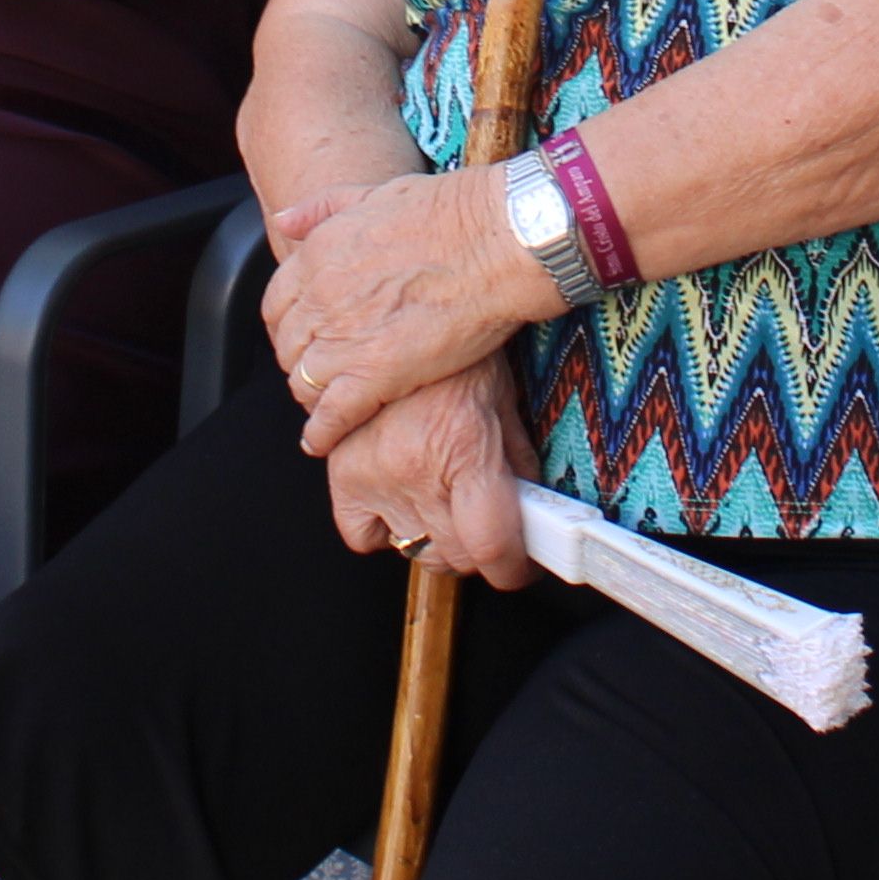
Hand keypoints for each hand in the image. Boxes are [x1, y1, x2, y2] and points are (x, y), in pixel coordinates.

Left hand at [267, 162, 544, 448]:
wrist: (495, 240)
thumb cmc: (449, 212)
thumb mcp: (374, 193)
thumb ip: (322, 208)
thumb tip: (283, 220)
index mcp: (318, 255)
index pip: (277, 306)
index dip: (288, 327)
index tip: (304, 337)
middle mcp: (321, 298)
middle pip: (289, 347)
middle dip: (300, 363)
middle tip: (319, 375)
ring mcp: (344, 338)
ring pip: (304, 382)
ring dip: (312, 397)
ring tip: (326, 407)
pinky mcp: (375, 374)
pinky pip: (332, 415)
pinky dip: (322, 433)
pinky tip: (323, 442)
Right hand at [319, 364, 534, 586]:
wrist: (403, 310)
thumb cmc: (456, 353)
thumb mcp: (502, 405)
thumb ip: (518, 467)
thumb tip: (536, 517)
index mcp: (465, 449)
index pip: (490, 545)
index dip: (512, 569)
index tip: (518, 567)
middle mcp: (417, 469)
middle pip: (455, 556)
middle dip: (478, 549)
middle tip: (485, 525)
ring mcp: (374, 475)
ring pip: (415, 550)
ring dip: (436, 538)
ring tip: (445, 502)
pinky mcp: (342, 473)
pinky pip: (362, 536)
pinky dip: (382, 530)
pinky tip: (401, 501)